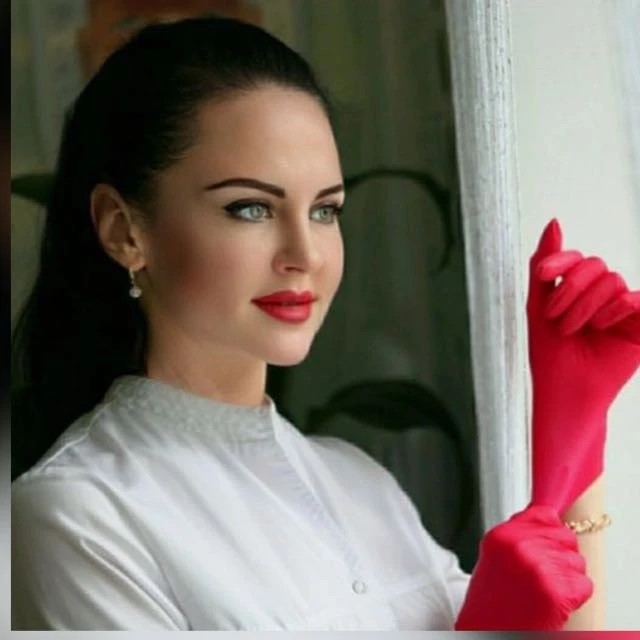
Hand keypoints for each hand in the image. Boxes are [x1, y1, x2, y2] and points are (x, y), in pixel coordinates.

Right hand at [454, 505, 592, 629]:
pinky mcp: (556, 591)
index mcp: (501, 535)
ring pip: (577, 561)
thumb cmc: (491, 603)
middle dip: (560, 555)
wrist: (486, 633)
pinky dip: (575, 597)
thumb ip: (519, 534)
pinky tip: (554, 603)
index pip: (545, 515)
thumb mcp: (496, 557)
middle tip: (539, 576)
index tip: (545, 545)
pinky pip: (584, 584)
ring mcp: (538, 566)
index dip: (550, 533)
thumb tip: (549, 519)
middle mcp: (518, 546)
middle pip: (566, 536)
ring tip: (542, 591)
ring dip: (567, 577)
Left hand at [527, 218, 639, 512]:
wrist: (565, 391)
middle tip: (557, 319)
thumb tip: (554, 221)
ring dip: (586, 305)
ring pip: (611, 280)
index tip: (543, 274)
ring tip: (576, 330)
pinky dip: (614, 310)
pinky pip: (633, 299)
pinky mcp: (639, 324)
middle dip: (571, 290)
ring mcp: (622, 308)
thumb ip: (544, 268)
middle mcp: (601, 295)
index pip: (575, 259)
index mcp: (576, 290)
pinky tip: (602, 327)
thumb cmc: (549, 354)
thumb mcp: (538, 307)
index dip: (560, 261)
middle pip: (595, 265)